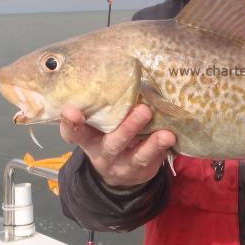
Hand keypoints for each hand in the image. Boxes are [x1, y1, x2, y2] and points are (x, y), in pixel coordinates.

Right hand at [60, 104, 175, 186]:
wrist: (118, 174)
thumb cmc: (107, 135)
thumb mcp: (98, 126)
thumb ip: (103, 108)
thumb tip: (119, 71)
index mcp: (88, 139)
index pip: (74, 132)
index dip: (71, 123)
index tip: (71, 110)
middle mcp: (103, 153)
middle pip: (112, 143)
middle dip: (128, 128)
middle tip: (143, 110)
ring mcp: (124, 165)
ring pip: (138, 156)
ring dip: (152, 144)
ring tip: (166, 134)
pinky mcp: (143, 171)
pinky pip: (154, 160)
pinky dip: (164, 149)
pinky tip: (173, 138)